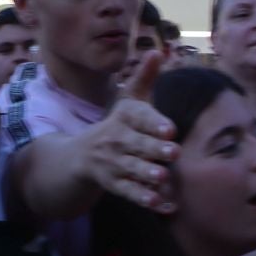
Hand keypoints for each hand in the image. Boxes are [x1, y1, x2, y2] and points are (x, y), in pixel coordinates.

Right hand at [78, 53, 179, 211]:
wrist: (80, 156)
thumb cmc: (117, 125)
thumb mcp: (128, 102)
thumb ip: (144, 78)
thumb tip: (157, 51)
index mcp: (122, 118)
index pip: (137, 118)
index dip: (153, 123)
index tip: (170, 129)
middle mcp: (115, 140)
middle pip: (136, 144)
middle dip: (154, 148)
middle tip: (174, 152)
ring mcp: (113, 163)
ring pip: (131, 169)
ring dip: (147, 173)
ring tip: (163, 177)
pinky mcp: (113, 184)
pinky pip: (128, 192)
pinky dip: (143, 198)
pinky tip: (159, 204)